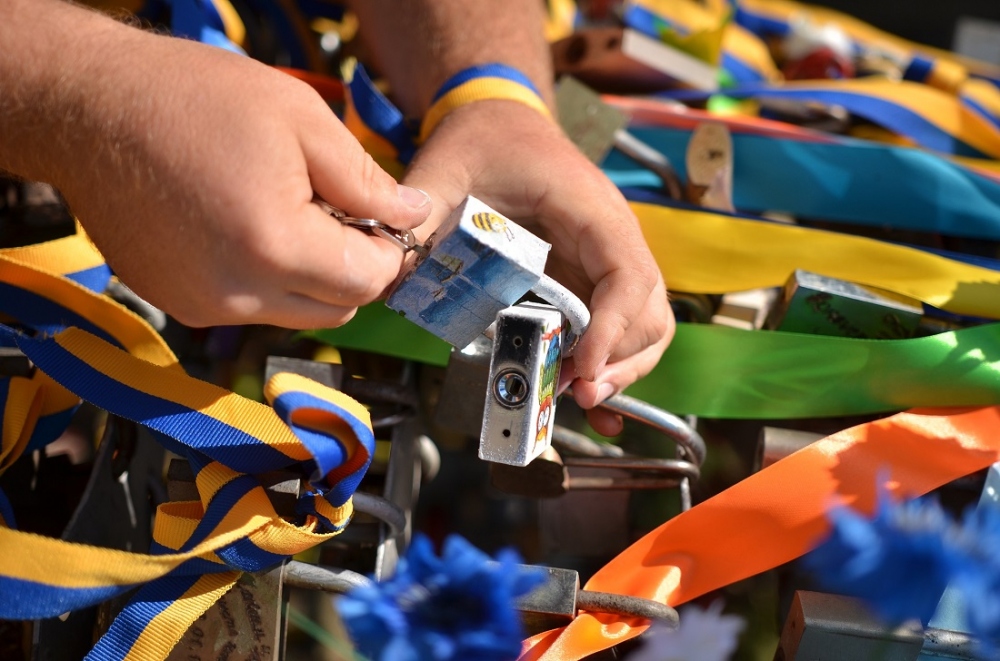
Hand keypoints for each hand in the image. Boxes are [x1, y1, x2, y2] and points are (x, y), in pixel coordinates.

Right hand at [17, 8, 430, 329]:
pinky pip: (248, 308)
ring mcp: (200, 306)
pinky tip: (244, 227)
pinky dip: (264, 280)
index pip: (368, 282)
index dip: (389, 252)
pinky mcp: (176, 304)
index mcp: (274, 247)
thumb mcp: (301, 121)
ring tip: (287, 213)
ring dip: (310, 277)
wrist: (89, 109)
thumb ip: (365, 181)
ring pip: (294, 313)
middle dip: (354, 269)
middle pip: (336, 310)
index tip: (383, 221)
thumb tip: (412, 216)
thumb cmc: (193, 100)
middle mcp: (235, 294)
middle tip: (340, 214)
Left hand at [403, 101, 674, 434]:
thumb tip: (392, 274)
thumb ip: (420, 215)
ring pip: (644, 326)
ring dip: (620, 368)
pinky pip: (617, 327)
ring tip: (578, 398)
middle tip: (577, 395)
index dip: (614, 327)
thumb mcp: (444, 168)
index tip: (583, 367)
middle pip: (649, 312)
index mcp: (590, 209)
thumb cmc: (484, 140)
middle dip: (620, 361)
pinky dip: (611, 363)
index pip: (628, 275)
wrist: (499, 121)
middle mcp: (611, 239)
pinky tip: (593, 397)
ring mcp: (605, 262)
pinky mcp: (589, 281)